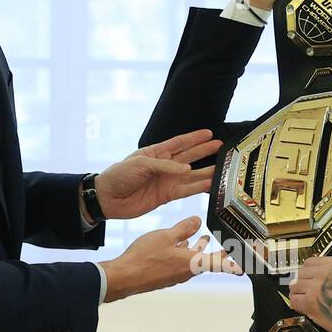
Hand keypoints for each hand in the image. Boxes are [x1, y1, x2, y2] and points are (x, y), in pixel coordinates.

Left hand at [93, 130, 222, 219]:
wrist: (108, 197)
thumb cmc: (120, 175)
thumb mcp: (141, 163)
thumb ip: (165, 166)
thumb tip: (187, 171)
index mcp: (157, 152)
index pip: (180, 143)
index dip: (195, 138)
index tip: (209, 133)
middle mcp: (165, 166)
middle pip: (190, 157)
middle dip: (206, 152)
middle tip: (222, 148)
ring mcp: (167, 181)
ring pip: (192, 175)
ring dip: (207, 172)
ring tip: (223, 169)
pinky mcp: (167, 196)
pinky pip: (186, 191)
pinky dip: (199, 188)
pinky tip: (211, 185)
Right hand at [98, 216, 241, 302]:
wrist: (124, 277)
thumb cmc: (144, 259)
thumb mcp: (165, 236)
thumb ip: (183, 229)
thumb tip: (197, 221)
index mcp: (192, 263)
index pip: (220, 263)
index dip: (235, 262)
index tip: (248, 264)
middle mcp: (187, 272)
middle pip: (208, 261)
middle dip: (219, 252)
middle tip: (230, 247)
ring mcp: (176, 275)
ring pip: (193, 260)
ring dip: (199, 250)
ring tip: (203, 238)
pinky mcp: (166, 275)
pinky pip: (180, 262)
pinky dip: (184, 253)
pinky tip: (179, 245)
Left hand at [285, 256, 331, 331]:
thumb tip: (316, 274)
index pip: (309, 262)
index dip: (306, 272)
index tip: (306, 277)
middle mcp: (323, 273)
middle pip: (300, 273)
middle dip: (301, 283)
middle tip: (304, 291)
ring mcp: (315, 287)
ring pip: (294, 286)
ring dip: (297, 293)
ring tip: (303, 299)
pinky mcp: (309, 303)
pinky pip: (294, 300)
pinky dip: (296, 304)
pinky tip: (302, 307)